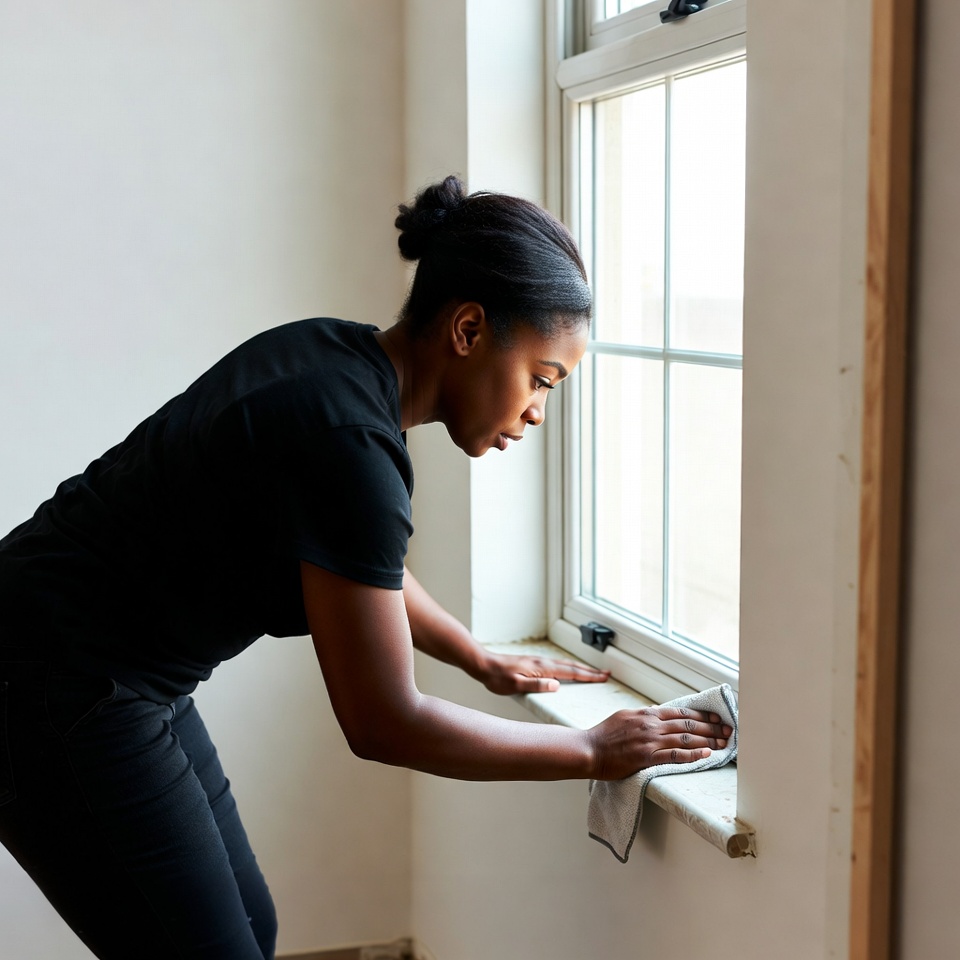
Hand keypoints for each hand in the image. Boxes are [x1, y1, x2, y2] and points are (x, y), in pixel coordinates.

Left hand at [478, 652, 609, 694]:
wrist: (484, 664)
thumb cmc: (498, 678)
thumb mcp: (516, 685)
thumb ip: (537, 685)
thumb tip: (557, 685)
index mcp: (542, 668)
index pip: (571, 673)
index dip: (588, 676)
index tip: (603, 677)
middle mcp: (543, 662)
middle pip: (572, 666)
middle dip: (590, 671)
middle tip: (606, 674)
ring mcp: (538, 661)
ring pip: (565, 664)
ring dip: (581, 668)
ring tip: (592, 672)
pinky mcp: (533, 662)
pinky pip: (557, 664)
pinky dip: (568, 667)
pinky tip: (567, 670)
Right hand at [587, 706, 732, 780]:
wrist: (589, 750)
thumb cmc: (603, 735)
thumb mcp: (624, 716)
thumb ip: (643, 715)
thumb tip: (656, 711)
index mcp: (646, 714)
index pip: (680, 712)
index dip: (701, 716)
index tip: (715, 718)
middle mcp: (651, 724)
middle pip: (688, 725)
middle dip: (711, 727)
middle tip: (728, 730)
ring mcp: (650, 741)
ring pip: (686, 739)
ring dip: (708, 740)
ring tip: (724, 742)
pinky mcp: (647, 757)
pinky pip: (676, 755)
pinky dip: (694, 755)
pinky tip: (707, 754)